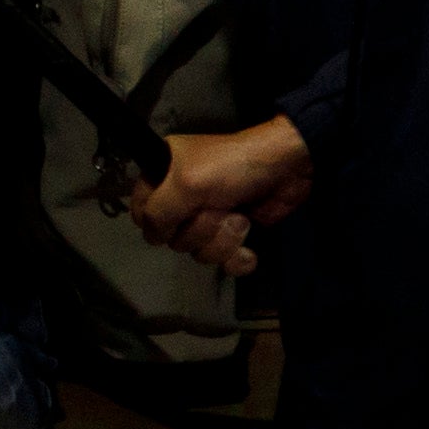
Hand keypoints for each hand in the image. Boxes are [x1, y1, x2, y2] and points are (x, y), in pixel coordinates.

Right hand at [114, 115, 310, 278]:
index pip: (140, 209)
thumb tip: (152, 238)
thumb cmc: (231, 167)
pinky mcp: (234, 234)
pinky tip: (249, 250)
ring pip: (199, 251)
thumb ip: (158, 212)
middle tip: (217, 208)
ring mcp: (210, 218)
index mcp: (164, 175)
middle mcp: (183, 198)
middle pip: (173, 237)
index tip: (173, 217)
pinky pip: (223, 262)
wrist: (287, 168)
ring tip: (240, 218)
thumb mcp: (186, 183)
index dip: (154, 221)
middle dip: (200, 228)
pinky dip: (238, 259)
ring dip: (222, 239)